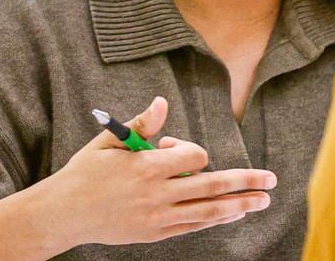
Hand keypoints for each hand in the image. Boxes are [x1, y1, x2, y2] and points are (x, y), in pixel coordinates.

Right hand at [38, 96, 276, 247]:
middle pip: (211, 186)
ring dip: (239, 205)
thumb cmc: (85, 173)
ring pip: (207, 211)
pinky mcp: (155, 233)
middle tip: (271, 181)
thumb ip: (141, 124)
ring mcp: (158, 217)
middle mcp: (157, 194)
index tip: (171, 147)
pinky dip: (215, 219)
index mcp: (146, 167)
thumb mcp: (109, 142)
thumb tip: (163, 101)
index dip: (191, 150)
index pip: (193, 157)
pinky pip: (192, 225)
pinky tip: (233, 214)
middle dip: (244, 182)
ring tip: (262, 201)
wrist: (63, 215)